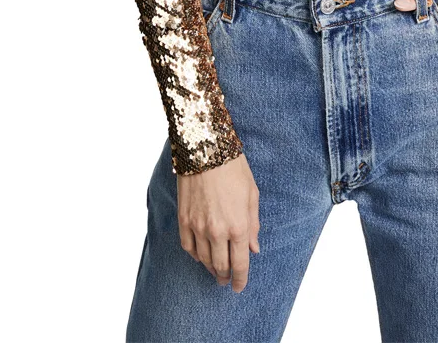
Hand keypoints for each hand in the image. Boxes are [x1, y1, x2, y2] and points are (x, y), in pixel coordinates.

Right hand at [177, 153, 259, 291]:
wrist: (206, 150)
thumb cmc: (234, 169)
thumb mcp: (252, 194)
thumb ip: (253, 225)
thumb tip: (254, 248)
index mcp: (238, 225)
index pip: (240, 264)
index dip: (240, 280)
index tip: (239, 287)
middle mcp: (217, 231)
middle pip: (221, 266)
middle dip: (226, 277)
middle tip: (227, 280)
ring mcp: (198, 227)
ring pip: (203, 260)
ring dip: (211, 268)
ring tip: (216, 270)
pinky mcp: (183, 220)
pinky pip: (188, 247)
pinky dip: (195, 255)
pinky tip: (201, 255)